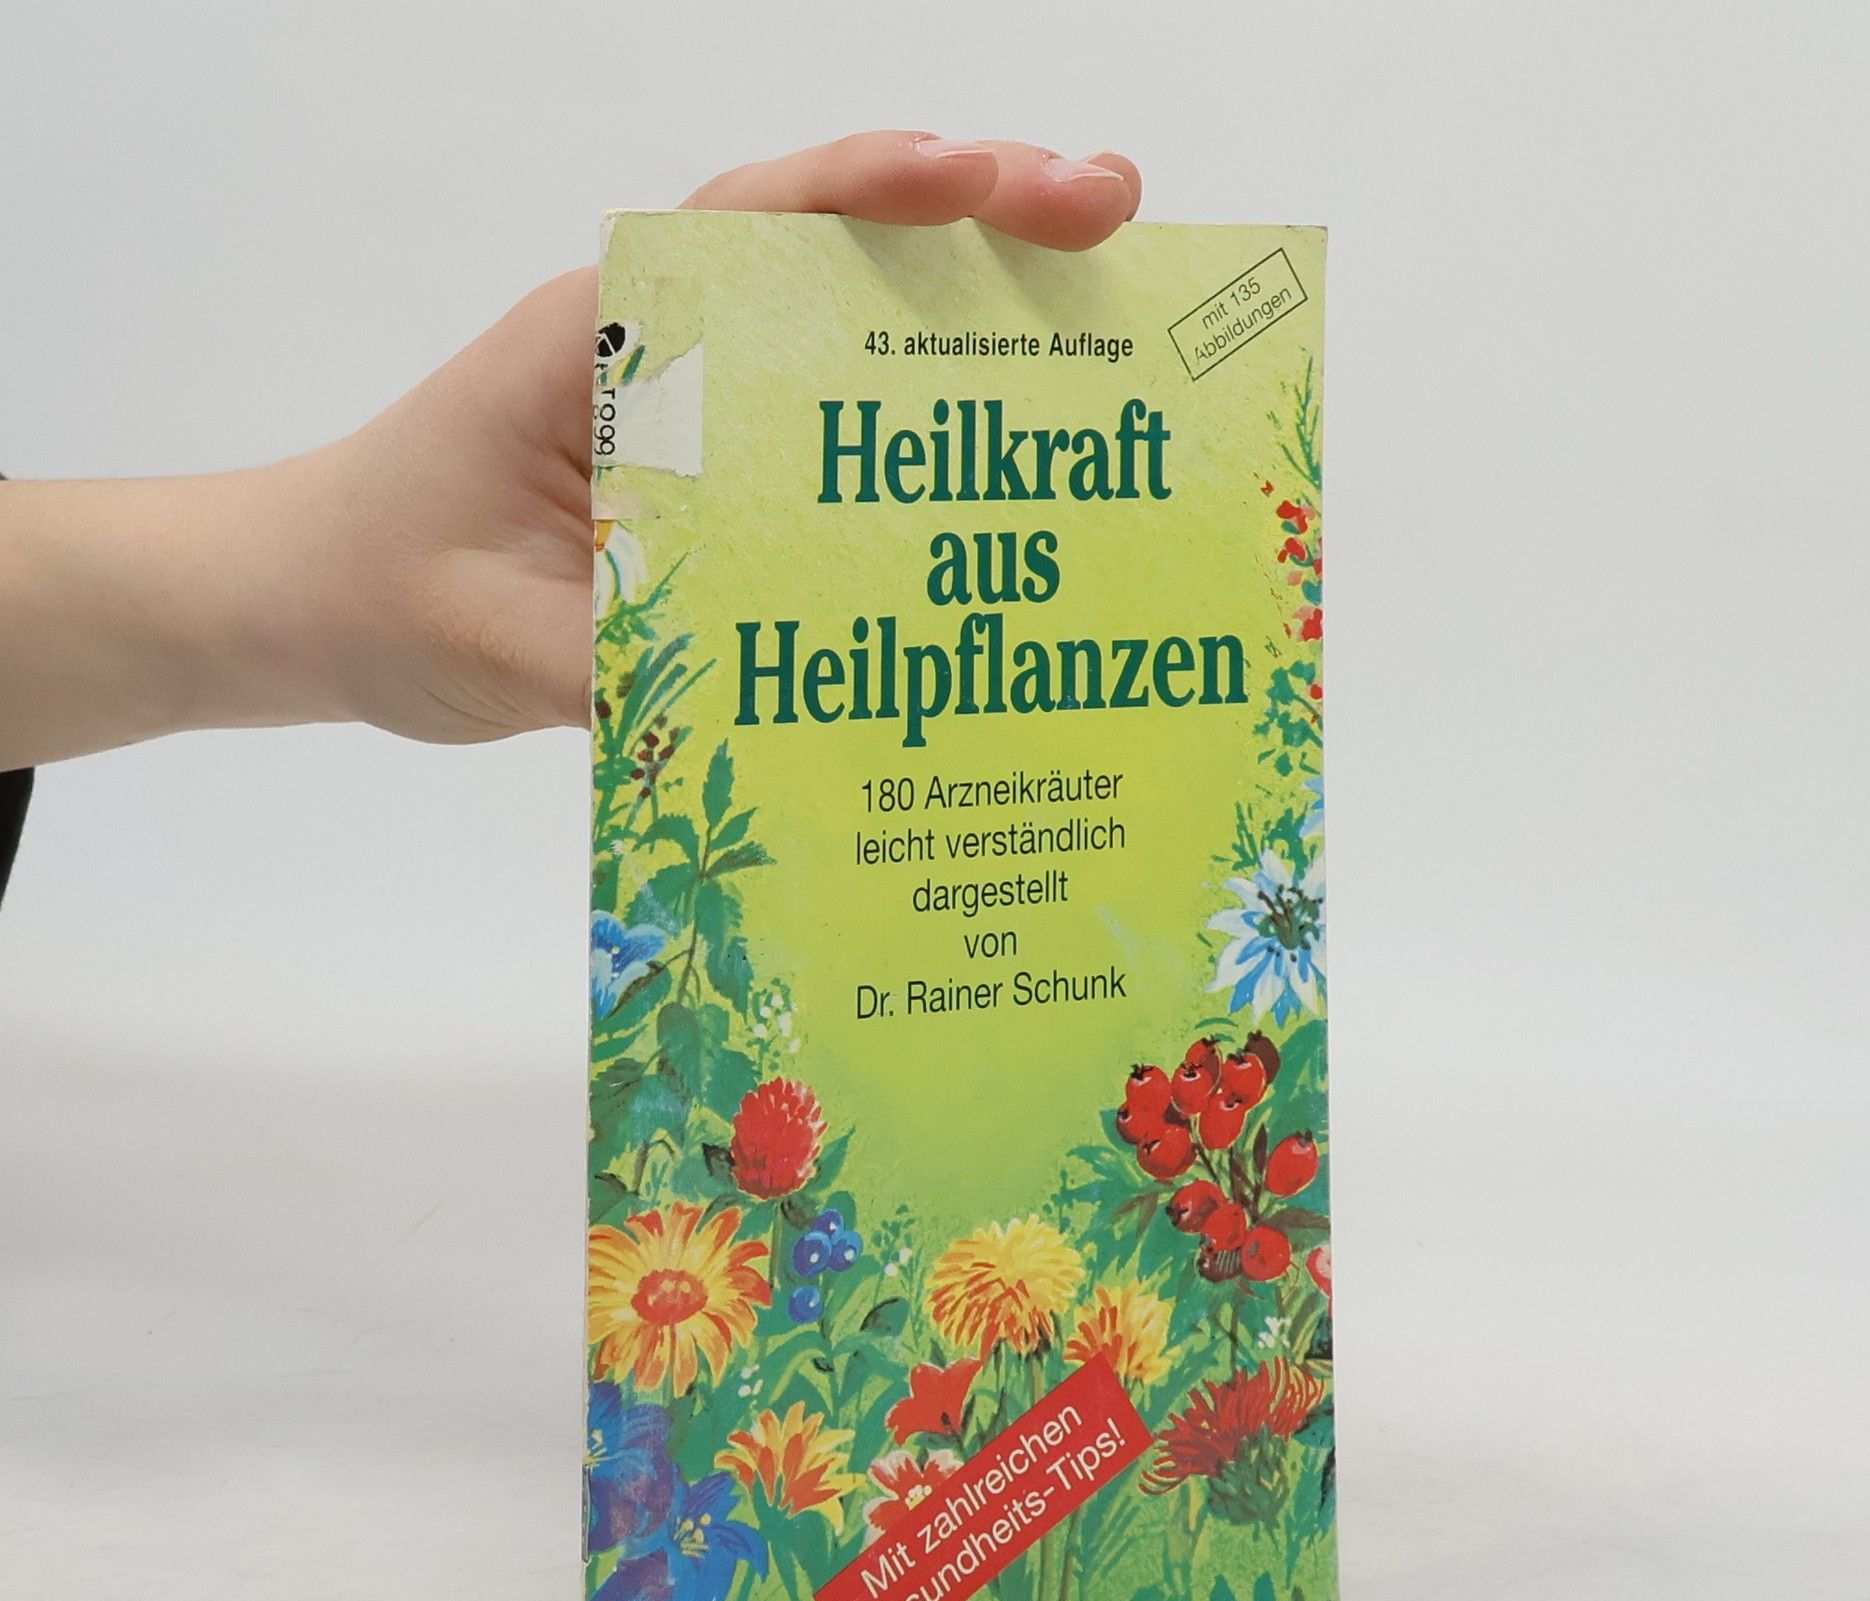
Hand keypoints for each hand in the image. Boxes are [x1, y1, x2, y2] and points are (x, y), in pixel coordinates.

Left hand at [299, 133, 1143, 745]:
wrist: (305, 604)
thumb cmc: (375, 588)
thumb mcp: (492, 641)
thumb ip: (623, 666)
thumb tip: (785, 702)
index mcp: (595, 340)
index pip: (748, 225)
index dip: (874, 190)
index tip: (986, 179)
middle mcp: (658, 351)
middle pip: (833, 251)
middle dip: (979, 220)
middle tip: (1114, 217)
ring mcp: (691, 411)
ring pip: (848, 333)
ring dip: (972, 316)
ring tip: (1107, 313)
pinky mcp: (706, 480)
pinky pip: (829, 437)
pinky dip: (919, 435)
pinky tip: (1004, 471)